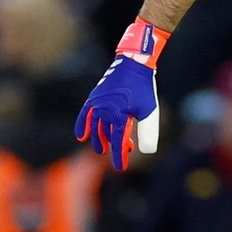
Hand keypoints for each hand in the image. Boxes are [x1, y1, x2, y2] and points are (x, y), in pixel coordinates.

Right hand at [75, 19, 167, 170]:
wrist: (133, 63)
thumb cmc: (143, 88)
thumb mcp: (150, 111)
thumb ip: (148, 133)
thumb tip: (147, 152)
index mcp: (118, 116)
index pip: (118, 143)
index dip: (120, 157)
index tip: (121, 168)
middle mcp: (104, 111)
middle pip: (107, 136)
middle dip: (114, 145)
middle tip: (124, 151)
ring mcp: (97, 104)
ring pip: (96, 128)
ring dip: (99, 139)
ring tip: (101, 148)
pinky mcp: (94, 97)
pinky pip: (85, 115)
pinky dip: (83, 125)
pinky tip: (81, 136)